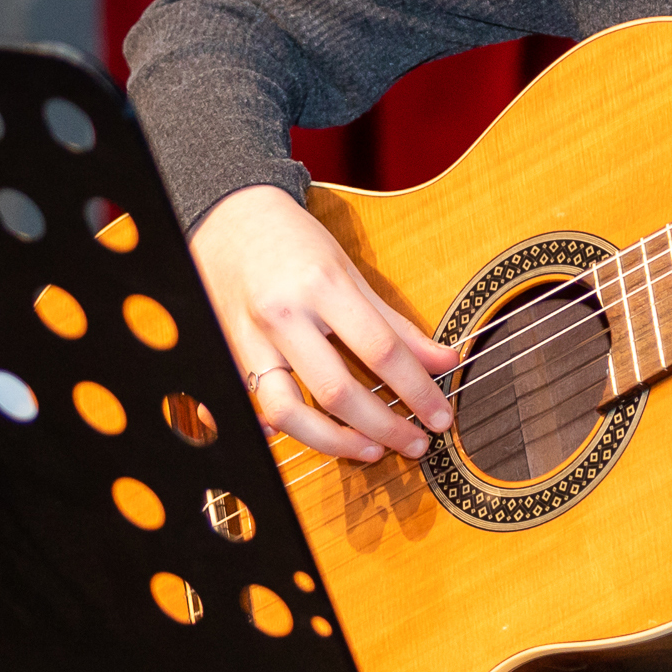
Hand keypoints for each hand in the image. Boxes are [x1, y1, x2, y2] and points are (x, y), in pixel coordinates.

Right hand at [188, 185, 458, 460]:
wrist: (230, 221)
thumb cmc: (297, 242)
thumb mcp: (351, 272)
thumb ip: (397, 324)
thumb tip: (444, 362)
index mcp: (321, 286)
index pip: (380, 351)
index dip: (417, 390)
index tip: (440, 416)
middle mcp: (282, 316)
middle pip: (336, 391)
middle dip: (383, 427)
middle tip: (415, 444)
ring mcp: (248, 340)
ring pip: (287, 412)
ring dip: (334, 443)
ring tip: (372, 450)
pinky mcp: (227, 357)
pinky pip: (253, 407)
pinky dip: (281, 430)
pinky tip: (314, 437)